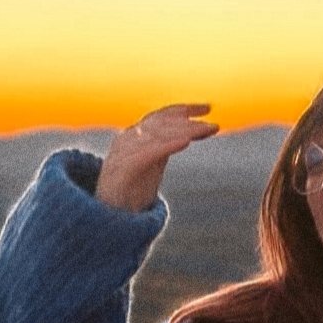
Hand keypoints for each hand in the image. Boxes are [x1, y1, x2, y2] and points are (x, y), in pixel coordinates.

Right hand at [96, 104, 217, 212]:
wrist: (108, 214)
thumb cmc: (131, 188)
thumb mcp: (152, 163)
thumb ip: (165, 147)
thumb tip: (188, 134)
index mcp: (135, 135)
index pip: (161, 116)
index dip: (184, 109)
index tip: (208, 108)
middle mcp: (128, 139)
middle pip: (162, 123)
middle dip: (189, 122)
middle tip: (213, 126)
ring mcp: (123, 152)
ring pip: (158, 134)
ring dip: (185, 131)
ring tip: (205, 130)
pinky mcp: (122, 169)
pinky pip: (148, 152)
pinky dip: (168, 144)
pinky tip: (186, 141)